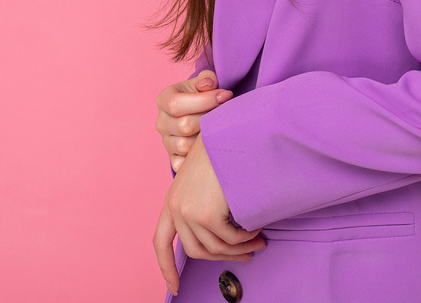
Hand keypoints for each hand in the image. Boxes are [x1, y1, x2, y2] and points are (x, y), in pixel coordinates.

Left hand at [153, 134, 265, 295]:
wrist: (230, 132)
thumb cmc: (223, 152)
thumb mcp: (203, 180)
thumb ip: (201, 204)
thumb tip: (218, 239)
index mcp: (171, 201)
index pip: (161, 242)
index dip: (166, 267)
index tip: (174, 287)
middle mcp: (175, 208)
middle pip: (197, 252)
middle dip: (226, 257)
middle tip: (250, 252)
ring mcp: (188, 212)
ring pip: (216, 249)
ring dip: (242, 247)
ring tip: (259, 238)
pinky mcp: (205, 214)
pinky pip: (230, 239)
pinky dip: (247, 236)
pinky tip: (257, 225)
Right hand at [156, 69, 232, 171]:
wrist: (200, 112)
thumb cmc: (203, 95)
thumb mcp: (204, 82)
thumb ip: (207, 79)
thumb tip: (208, 85)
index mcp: (164, 99)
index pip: (176, 104)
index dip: (204, 101)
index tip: (226, 96)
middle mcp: (161, 122)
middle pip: (183, 126)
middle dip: (207, 120)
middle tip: (223, 114)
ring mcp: (166, 142)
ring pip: (184, 146)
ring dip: (204, 139)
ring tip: (217, 129)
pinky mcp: (174, 158)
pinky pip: (181, 165)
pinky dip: (195, 160)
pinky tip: (208, 147)